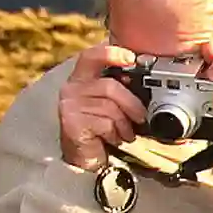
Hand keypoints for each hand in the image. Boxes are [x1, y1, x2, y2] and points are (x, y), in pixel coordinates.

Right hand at [54, 44, 142, 171]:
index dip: (111, 53)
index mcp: (82, 78)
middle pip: (110, 85)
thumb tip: (143, 82)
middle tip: (141, 117)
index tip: (131, 58)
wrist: (85, 159)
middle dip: (132, 103)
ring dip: (124, 123)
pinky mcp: (71, 122)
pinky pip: (105, 123)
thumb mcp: (111, 104)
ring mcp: (69, 104)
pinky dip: (116, 133)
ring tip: (124, 132)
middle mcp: (72, 87)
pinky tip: (113, 139)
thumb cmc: (101, 129)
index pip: (92, 56)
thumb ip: (120, 89)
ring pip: (110, 106)